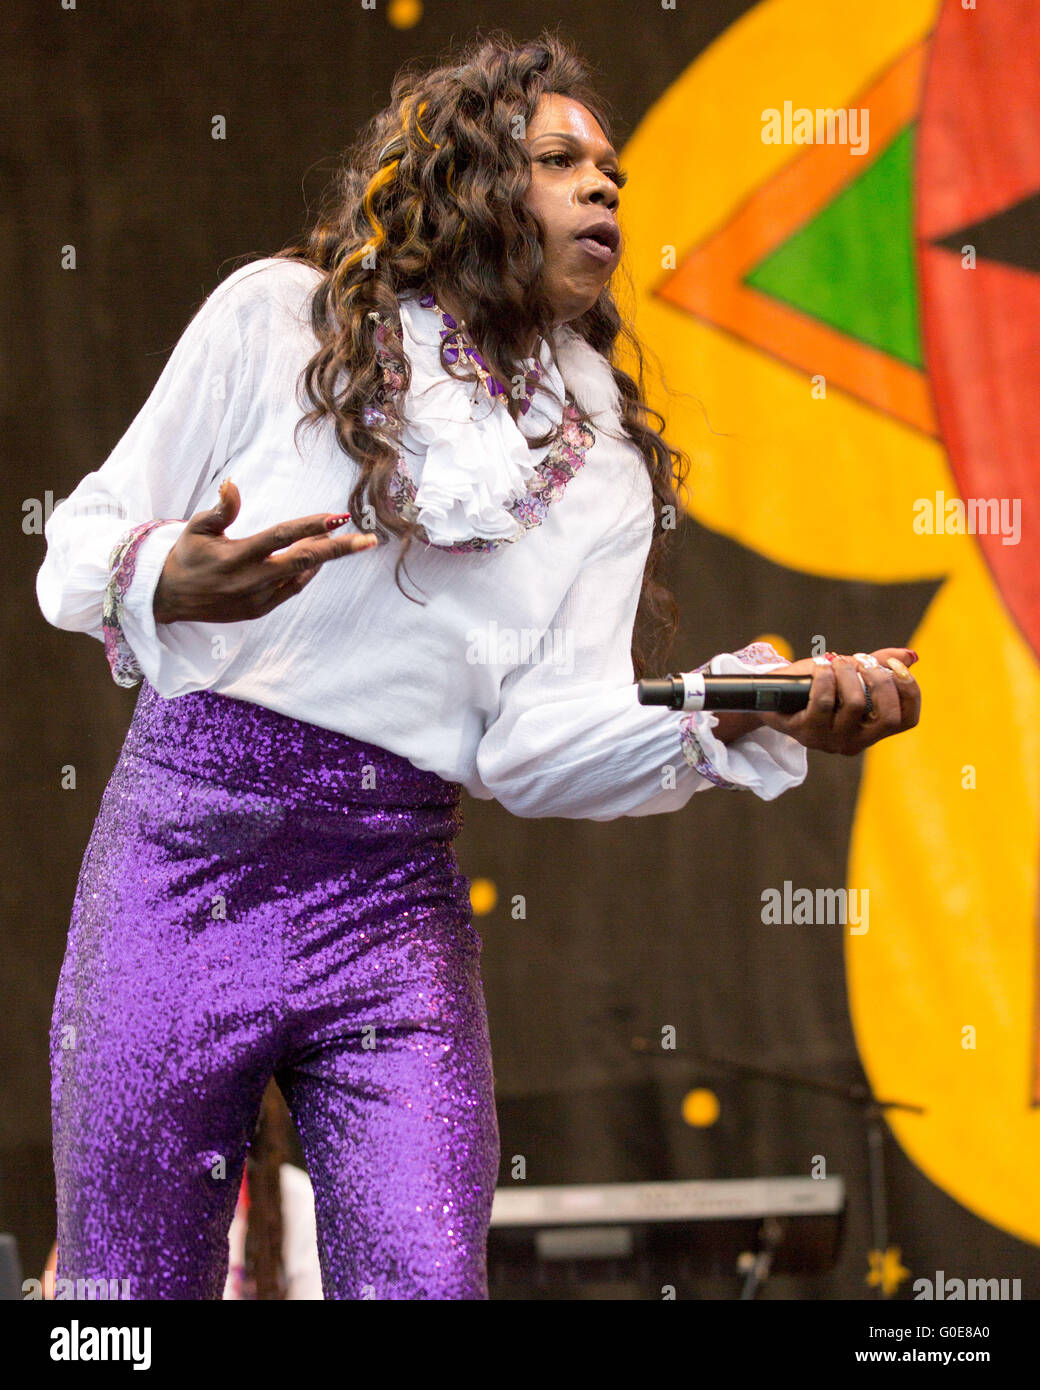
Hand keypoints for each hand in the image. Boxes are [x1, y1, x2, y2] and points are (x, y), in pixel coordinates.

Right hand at [153, 479, 379, 623]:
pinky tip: (317, 558)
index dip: (311, 526)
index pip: (281, 537)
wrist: (168, 598)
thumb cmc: (186, 555)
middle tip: (369, 540)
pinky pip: (292, 590)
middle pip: (303, 561)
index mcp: (235, 556)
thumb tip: (233, 484)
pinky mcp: (259, 611)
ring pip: (300, 576)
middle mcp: (250, 580)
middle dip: (339, 550)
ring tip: (340, 538)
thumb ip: (220, 509)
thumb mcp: (196, 528)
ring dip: (322, 558)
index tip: (338, 517)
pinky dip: (307, 573)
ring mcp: (257, 599)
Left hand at [755, 648, 920, 754]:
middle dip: (880, 680)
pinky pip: (823, 702)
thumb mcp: (850, 673)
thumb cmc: (814, 686)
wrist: (771, 697)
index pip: (907, 719)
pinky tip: (820, 667)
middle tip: (862, 663)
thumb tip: (910, 656)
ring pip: (855, 704)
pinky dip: (825, 677)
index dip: (909, 690)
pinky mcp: (806, 732)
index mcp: (871, 729)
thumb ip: (879, 665)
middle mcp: (855, 741)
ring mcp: (830, 740)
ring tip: (835, 662)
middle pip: (888, 716)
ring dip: (848, 673)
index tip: (895, 667)